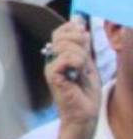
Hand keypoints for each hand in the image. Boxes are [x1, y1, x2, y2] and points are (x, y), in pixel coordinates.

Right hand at [44, 18, 99, 133]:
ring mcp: (50, 67)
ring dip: (81, 56)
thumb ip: (83, 46)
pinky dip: (77, 62)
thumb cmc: (86, 93)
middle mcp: (52, 59)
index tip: (85, 35)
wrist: (84, 115)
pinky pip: (65, 59)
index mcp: (59, 55)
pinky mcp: (52, 75)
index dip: (71, 29)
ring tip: (83, 70)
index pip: (60, 33)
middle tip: (86, 57)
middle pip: (60, 36)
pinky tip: (79, 72)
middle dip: (78, 40)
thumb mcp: (88, 65)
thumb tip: (79, 23)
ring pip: (65, 47)